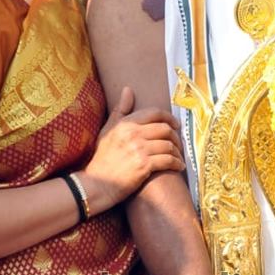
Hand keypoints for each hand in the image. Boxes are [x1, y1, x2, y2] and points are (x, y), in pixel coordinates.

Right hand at [81, 86, 184, 209]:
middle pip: (165, 129)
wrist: (96, 184)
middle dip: (176, 137)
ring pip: (169, 145)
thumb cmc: (102, 158)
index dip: (169, 117)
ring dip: (178, 152)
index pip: (154, 113)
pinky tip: (179, 167)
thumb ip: (120, 110)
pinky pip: (168, 160)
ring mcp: (139, 149)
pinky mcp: (144, 165)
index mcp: (126, 123)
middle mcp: (133, 133)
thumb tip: (129, 89)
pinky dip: (177, 164)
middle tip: (179, 145)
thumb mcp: (108, 130)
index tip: (176, 125)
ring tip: (179, 157)